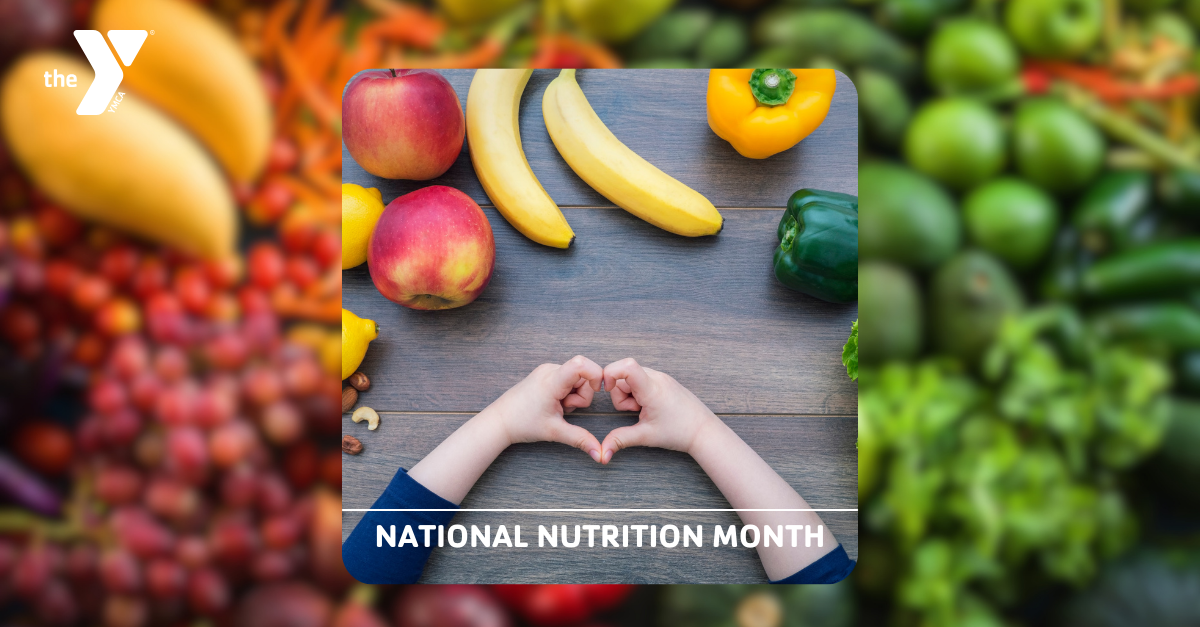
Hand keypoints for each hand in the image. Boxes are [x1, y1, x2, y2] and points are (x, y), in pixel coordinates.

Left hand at [487, 356, 604, 461]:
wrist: (500, 420)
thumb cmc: (523, 424)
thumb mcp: (555, 432)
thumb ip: (580, 439)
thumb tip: (600, 454)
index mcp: (552, 381)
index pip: (581, 364)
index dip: (595, 374)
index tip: (597, 390)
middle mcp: (550, 370)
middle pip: (583, 375)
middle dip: (582, 394)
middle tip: (565, 409)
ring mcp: (547, 370)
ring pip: (576, 378)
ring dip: (574, 395)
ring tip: (558, 407)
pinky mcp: (545, 374)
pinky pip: (567, 379)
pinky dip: (566, 392)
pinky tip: (554, 403)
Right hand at [599, 358, 720, 463]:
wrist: (703, 431)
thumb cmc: (679, 432)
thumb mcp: (646, 436)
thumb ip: (620, 440)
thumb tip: (603, 452)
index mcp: (652, 389)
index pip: (627, 366)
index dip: (610, 373)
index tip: (607, 389)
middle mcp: (657, 377)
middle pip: (624, 374)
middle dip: (620, 393)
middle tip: (634, 410)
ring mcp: (662, 377)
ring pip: (632, 377)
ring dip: (630, 393)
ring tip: (643, 409)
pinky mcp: (664, 380)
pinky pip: (642, 379)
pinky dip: (639, 392)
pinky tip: (649, 406)